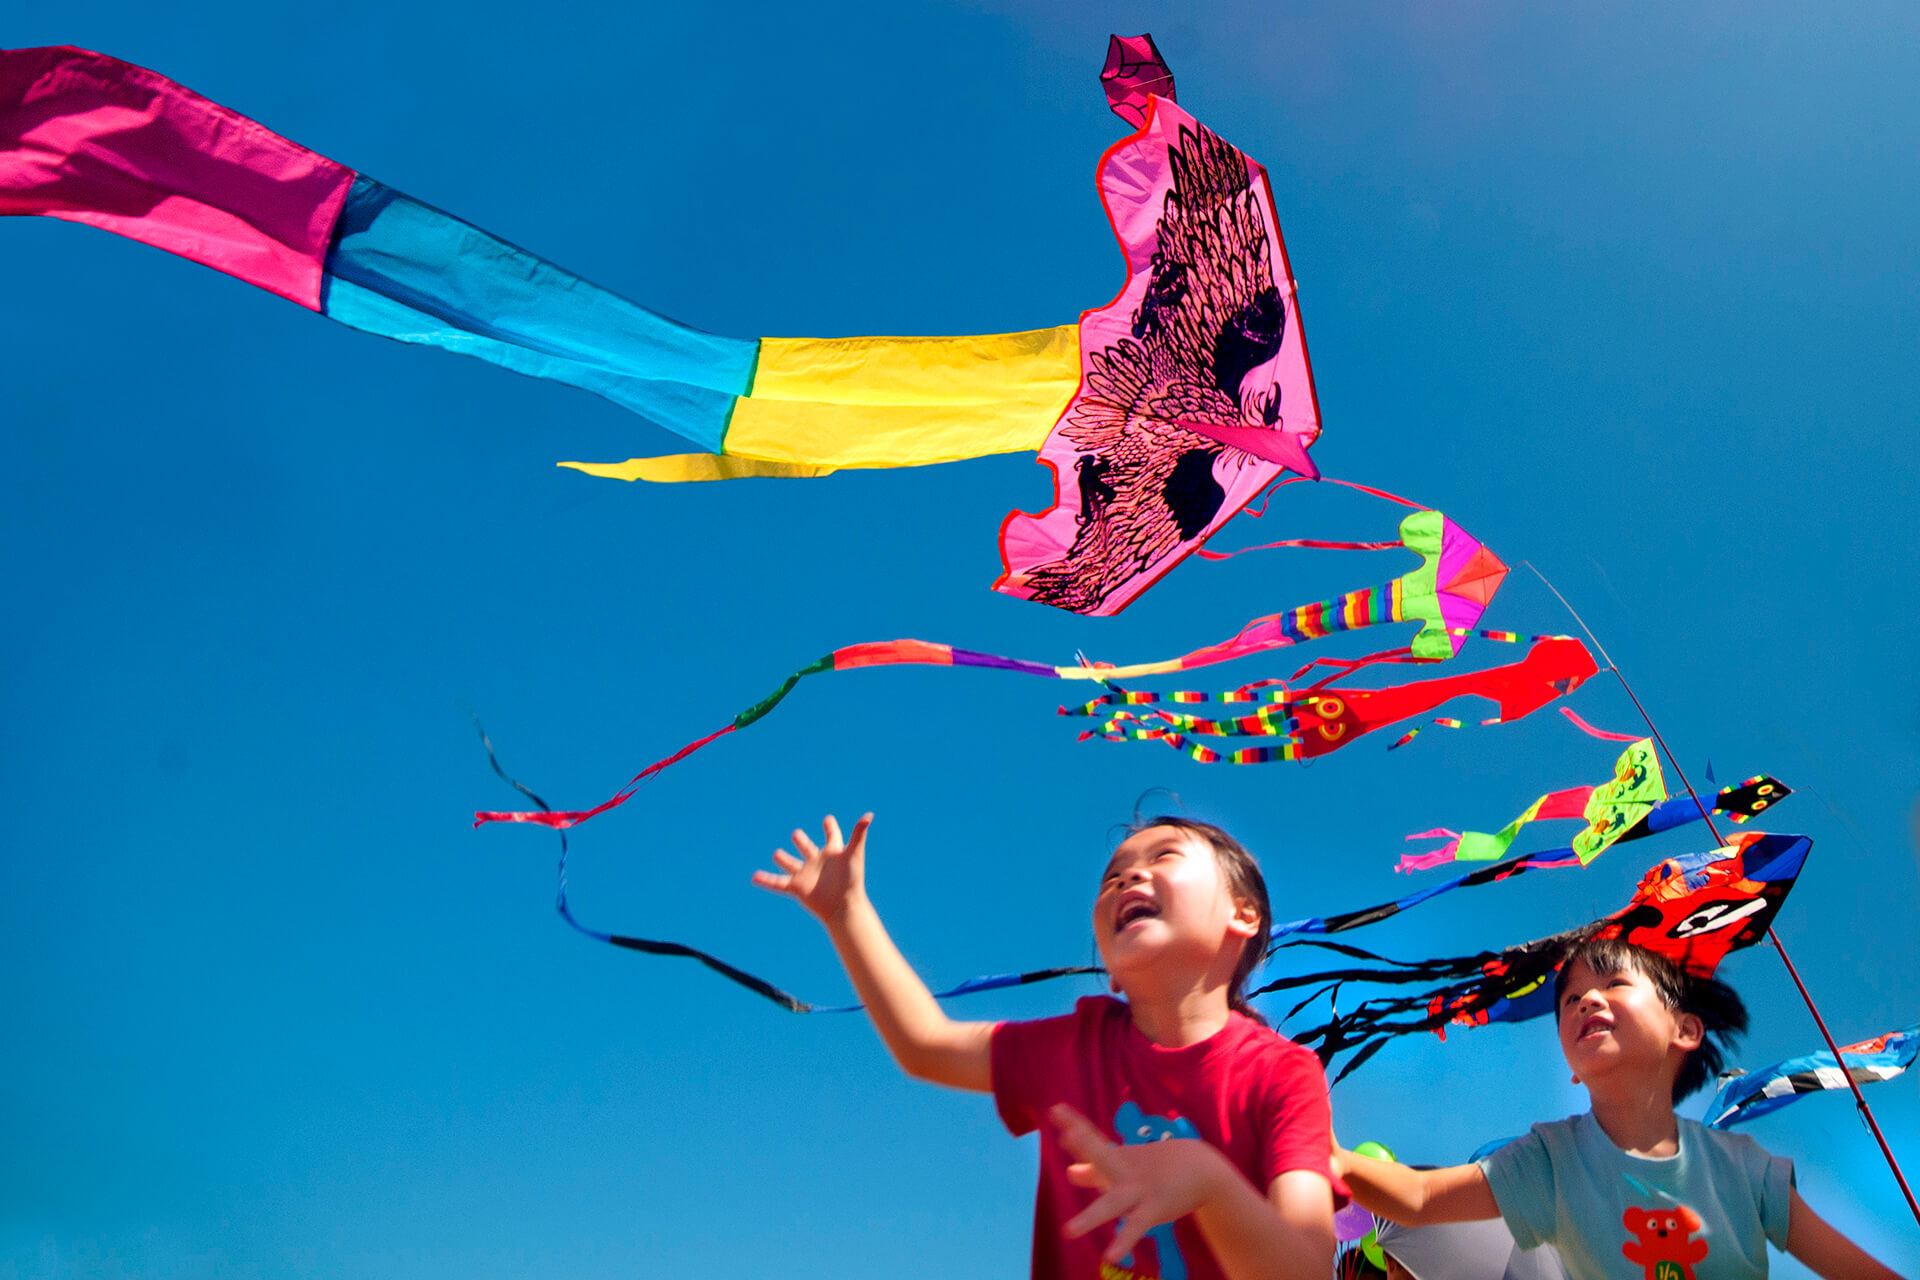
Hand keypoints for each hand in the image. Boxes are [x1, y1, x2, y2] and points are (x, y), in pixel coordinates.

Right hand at [752, 813, 871, 925]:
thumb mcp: (854, 853)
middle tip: (796, 834)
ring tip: (777, 853)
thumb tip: (869, 815)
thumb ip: (859, 833)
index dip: (830, 828)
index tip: (828, 820)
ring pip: (792, 865)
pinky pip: (778, 883)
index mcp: (833, 852)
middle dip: (802, 842)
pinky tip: (754, 877)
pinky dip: (765, 880)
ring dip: (784, 859)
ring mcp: (806, 875)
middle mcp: (819, 863)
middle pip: (808, 849)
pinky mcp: (797, 888)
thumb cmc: (852, 880)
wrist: (844, 906)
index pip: (832, 836)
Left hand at [1051, 1103, 1231, 1264]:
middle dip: (1085, 1144)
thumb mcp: (1124, 1166)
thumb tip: (1069, 1172)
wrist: (1202, 1169)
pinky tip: (1110, 1256)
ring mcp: (1138, 1190)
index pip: (1093, 1138)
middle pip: (1103, 1155)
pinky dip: (1124, 1242)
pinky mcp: (1153, 1210)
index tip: (1055, 1110)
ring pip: (1112, 1204)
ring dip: (1091, 1217)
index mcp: (1117, 1157)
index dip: (1074, 1123)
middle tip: (1069, 1134)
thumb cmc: (1157, 1167)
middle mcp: (1125, 1170)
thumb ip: (1094, 1171)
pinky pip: (1135, 1228)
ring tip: (1068, 1231)